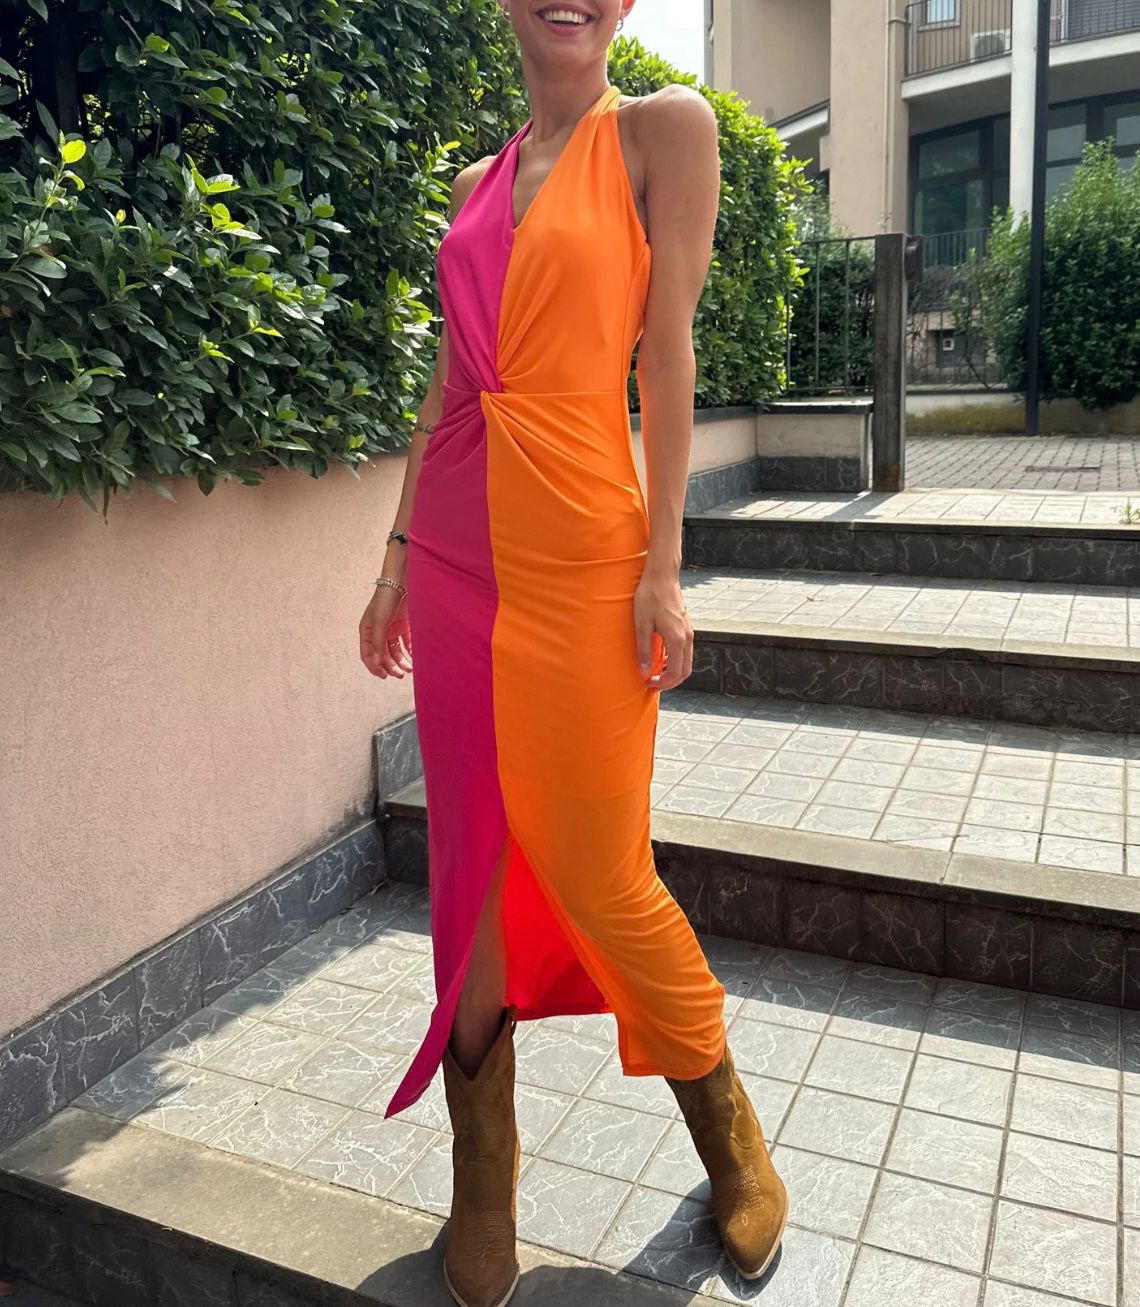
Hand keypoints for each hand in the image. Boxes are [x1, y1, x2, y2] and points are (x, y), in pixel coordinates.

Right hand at [359, 583, 412, 678]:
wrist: (402, 580)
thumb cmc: (386, 598)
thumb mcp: (380, 622)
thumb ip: (378, 642)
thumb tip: (376, 662)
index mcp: (367, 631)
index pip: (367, 655)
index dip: (374, 667)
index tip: (384, 676)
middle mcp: (378, 632)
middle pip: (383, 655)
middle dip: (391, 666)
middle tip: (401, 674)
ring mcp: (391, 628)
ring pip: (395, 651)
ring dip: (401, 661)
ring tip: (410, 669)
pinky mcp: (404, 625)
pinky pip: (406, 642)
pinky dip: (410, 650)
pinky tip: (416, 656)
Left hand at [634, 568, 691, 692]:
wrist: (662, 575)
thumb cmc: (650, 596)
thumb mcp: (642, 624)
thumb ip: (643, 649)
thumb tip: (644, 670)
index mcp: (677, 638)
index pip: (675, 672)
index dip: (663, 683)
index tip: (649, 684)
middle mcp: (687, 637)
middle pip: (685, 670)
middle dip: (670, 682)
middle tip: (653, 684)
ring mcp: (688, 631)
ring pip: (686, 661)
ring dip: (673, 671)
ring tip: (656, 673)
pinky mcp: (686, 626)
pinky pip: (685, 650)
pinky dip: (675, 660)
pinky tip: (661, 658)